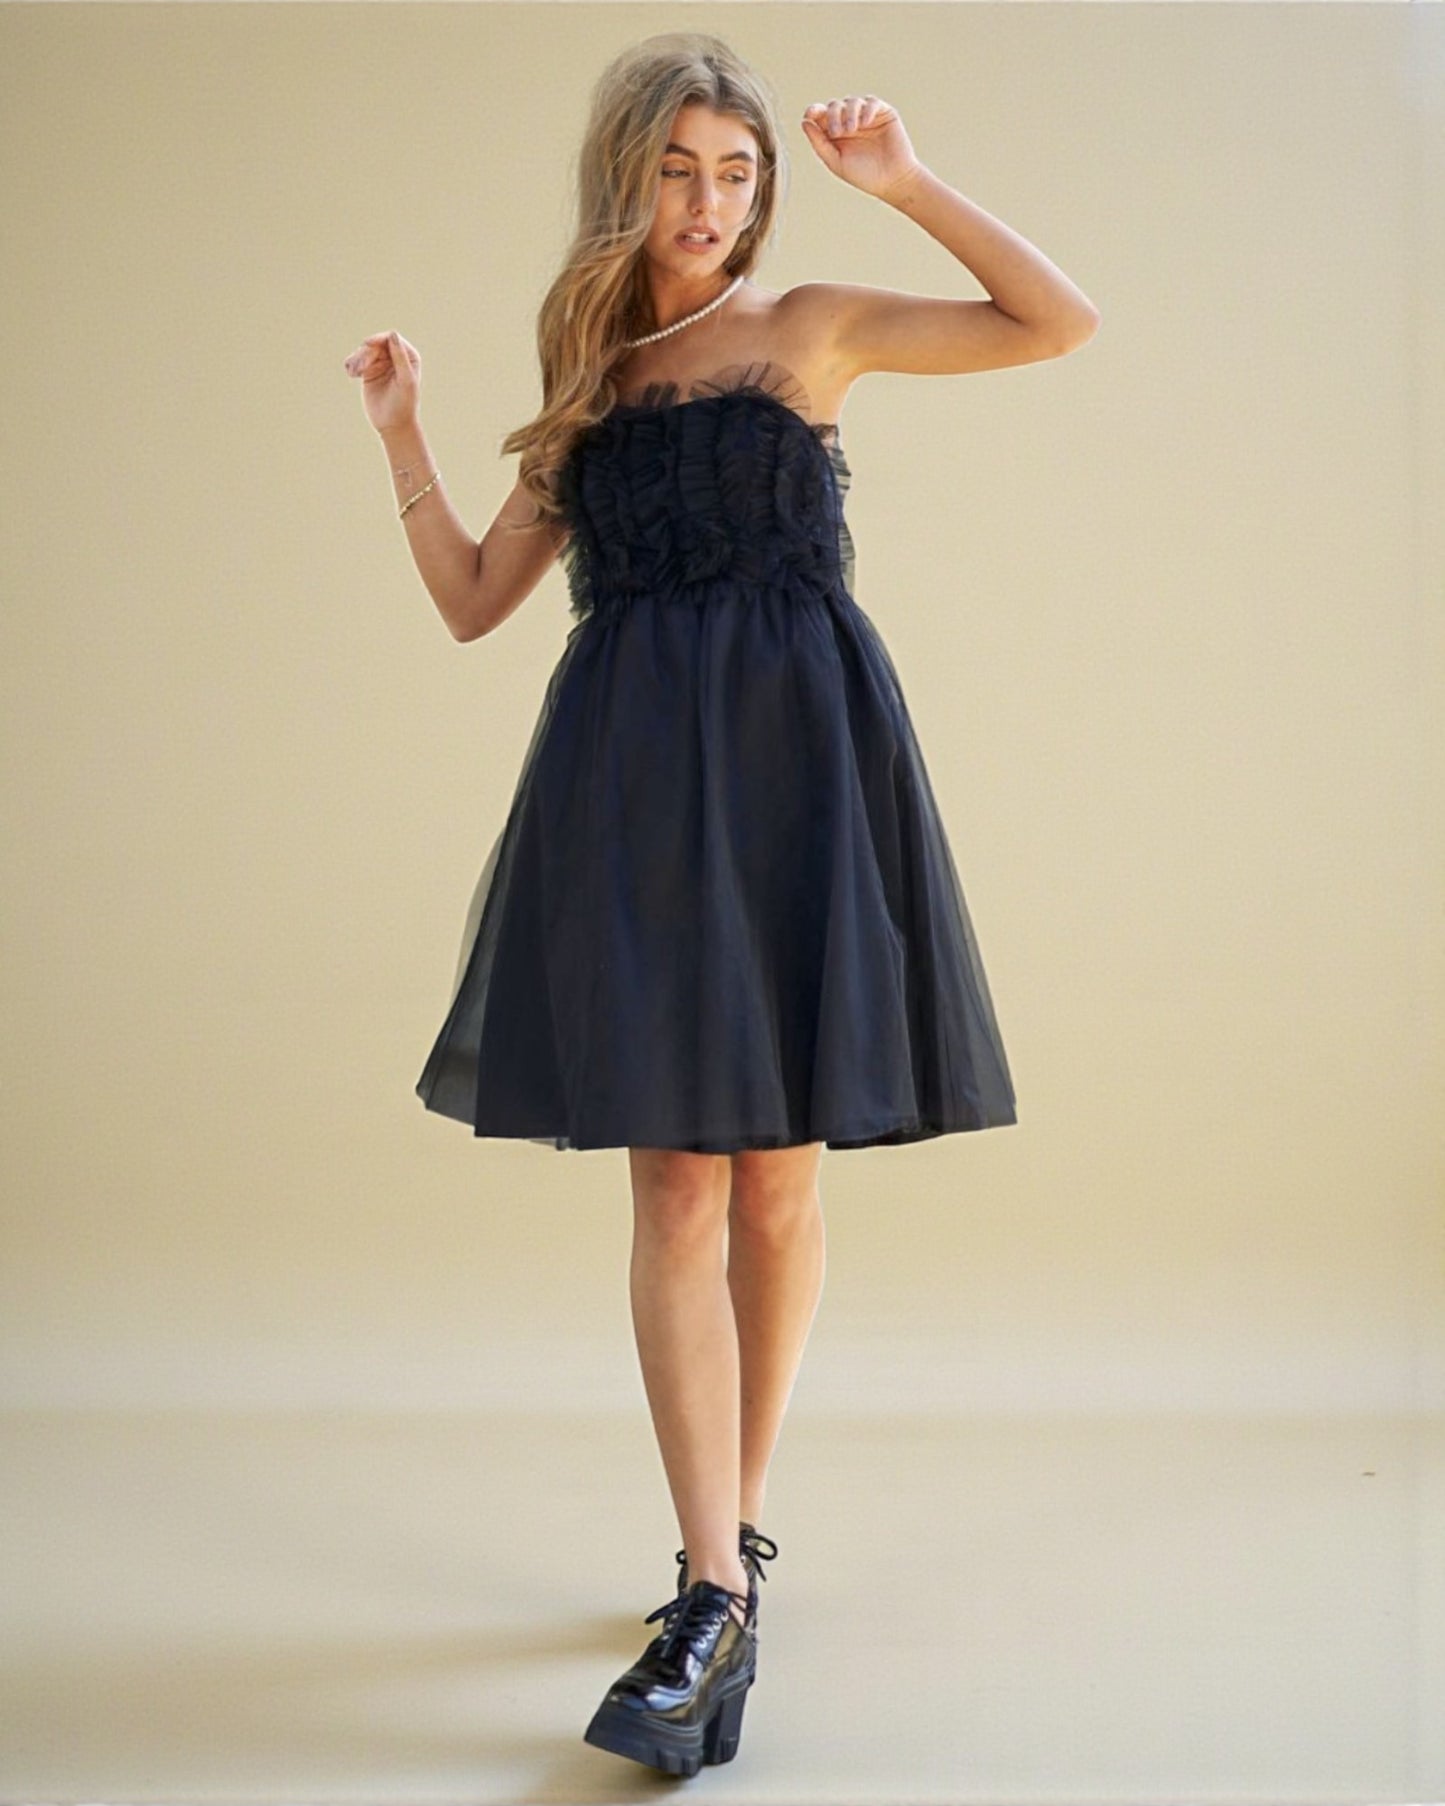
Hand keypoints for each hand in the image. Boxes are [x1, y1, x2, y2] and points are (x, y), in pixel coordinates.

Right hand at [342, 330, 420, 435]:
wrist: (393, 425)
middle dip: (365, 353)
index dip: (378, 339)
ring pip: (364, 352)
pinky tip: (351, 373)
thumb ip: (400, 358)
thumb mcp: (405, 381)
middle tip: (359, 368)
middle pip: (375, 344)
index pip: (392, 339)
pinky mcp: (369, 372)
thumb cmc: (404, 404)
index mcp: (409, 357)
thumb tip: (392, 334)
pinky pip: (358, 362)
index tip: (366, 344)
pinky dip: (352, 365)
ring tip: (353, 372)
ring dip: (357, 360)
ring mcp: (381, 364)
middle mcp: (395, 357)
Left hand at [801, 95, 923, 202]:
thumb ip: (819, 143)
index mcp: (835, 133)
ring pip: (852, 101)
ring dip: (849, 112)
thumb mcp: (836, 162)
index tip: (810, 114)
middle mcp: (849, 122)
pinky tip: (865, 123)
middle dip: (833, 115)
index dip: (814, 110)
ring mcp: (866, 116)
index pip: (820, 115)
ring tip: (852, 129)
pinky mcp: (883, 113)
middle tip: (837, 132)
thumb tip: (805, 122)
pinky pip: (872, 102)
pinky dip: (866, 109)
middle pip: (834, 106)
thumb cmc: (864, 175)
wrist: (892, 180)